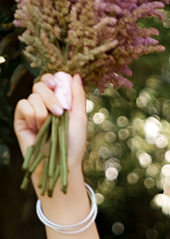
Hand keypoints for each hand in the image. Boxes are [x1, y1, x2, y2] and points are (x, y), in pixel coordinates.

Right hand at [14, 73, 87, 196]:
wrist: (60, 163)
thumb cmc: (73, 144)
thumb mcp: (80, 118)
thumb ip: (77, 96)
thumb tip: (75, 75)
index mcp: (58, 103)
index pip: (50, 82)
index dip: (51, 79)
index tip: (56, 84)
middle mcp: (44, 106)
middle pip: (40, 85)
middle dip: (50, 97)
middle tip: (58, 112)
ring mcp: (32, 112)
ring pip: (33, 96)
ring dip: (43, 112)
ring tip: (48, 128)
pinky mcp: (21, 120)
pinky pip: (23, 105)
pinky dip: (32, 115)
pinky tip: (37, 129)